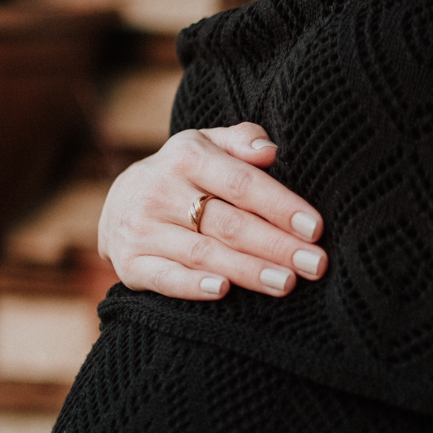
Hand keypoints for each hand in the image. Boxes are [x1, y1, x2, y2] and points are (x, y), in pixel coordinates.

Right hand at [98, 123, 326, 301]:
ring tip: (287, 283)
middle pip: (228, 222)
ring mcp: (143, 229)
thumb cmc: (183, 175)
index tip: (315, 228)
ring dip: (248, 271)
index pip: (241, 183)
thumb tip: (270, 151)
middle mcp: (160, 191)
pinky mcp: (130, 264)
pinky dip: (193, 287)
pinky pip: (165, 278)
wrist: (117, 204)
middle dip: (276, 245)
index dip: (280, 206)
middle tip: (314, 264)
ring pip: (204, 253)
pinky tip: (224, 292)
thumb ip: (241, 141)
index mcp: (185, 156)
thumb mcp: (207, 145)